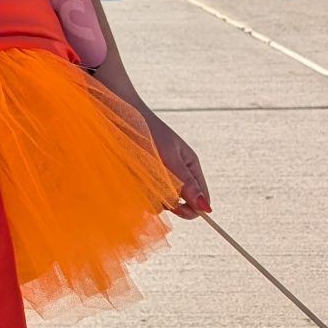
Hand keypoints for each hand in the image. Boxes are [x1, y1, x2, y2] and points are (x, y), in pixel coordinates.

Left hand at [138, 105, 210, 219]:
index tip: (176, 208)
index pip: (201, 200)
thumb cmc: (148, 132)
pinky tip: (132, 177)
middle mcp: (178, 176)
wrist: (120, 117)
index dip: (191, 210)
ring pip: (161, 202)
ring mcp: (160, 178)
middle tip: (155, 190)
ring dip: (151, 196)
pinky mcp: (143, 179)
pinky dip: (139, 191)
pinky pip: (145, 196)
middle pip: (180, 204)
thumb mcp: (170, 157)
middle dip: (169, 203)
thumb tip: (206, 208)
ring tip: (140, 176)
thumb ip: (186, 183)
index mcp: (190, 168)